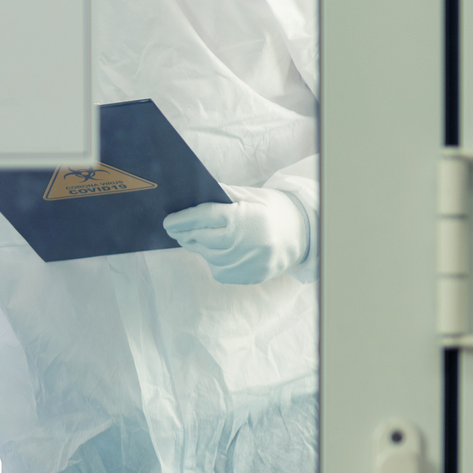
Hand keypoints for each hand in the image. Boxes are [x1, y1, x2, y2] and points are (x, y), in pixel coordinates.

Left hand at [162, 185, 310, 284]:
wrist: (304, 235)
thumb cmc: (273, 210)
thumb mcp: (251, 196)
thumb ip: (222, 196)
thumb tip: (191, 195)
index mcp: (243, 217)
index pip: (203, 217)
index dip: (182, 219)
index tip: (168, 222)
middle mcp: (243, 242)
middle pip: (201, 238)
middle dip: (185, 234)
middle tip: (174, 230)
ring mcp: (246, 262)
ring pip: (207, 256)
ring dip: (197, 247)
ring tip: (192, 239)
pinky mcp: (248, 276)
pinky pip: (219, 270)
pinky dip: (212, 260)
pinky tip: (215, 251)